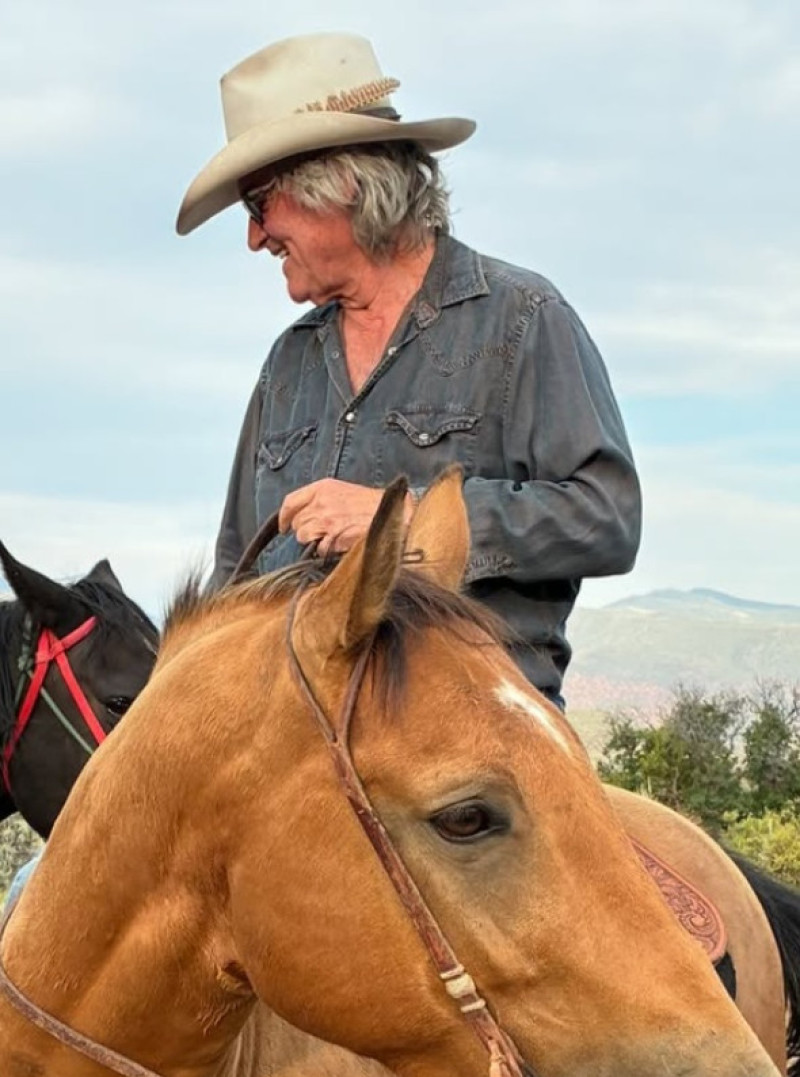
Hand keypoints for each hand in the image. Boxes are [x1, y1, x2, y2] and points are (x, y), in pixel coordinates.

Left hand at [279, 479, 413, 556]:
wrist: (394, 511)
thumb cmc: (370, 503)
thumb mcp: (342, 491)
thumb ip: (320, 499)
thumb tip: (302, 516)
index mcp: (322, 488)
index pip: (290, 502)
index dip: (284, 517)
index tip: (283, 526)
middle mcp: (321, 503)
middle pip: (297, 523)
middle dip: (305, 530)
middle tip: (320, 532)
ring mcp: (327, 521)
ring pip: (304, 537)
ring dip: (315, 541)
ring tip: (332, 537)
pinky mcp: (335, 538)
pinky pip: (320, 550)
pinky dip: (328, 550)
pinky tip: (341, 543)